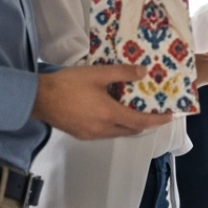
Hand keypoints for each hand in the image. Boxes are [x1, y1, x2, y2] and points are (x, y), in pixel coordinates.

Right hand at [31, 64, 175, 138]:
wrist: (38, 99)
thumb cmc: (68, 84)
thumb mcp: (97, 73)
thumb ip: (122, 73)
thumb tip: (144, 72)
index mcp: (109, 114)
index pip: (139, 122)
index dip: (156, 120)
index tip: (169, 116)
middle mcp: (103, 129)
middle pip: (130, 130)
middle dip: (145, 124)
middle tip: (154, 112)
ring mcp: (91, 134)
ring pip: (118, 132)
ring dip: (129, 125)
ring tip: (136, 111)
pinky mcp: (81, 134)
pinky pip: (105, 133)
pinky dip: (116, 125)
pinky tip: (113, 113)